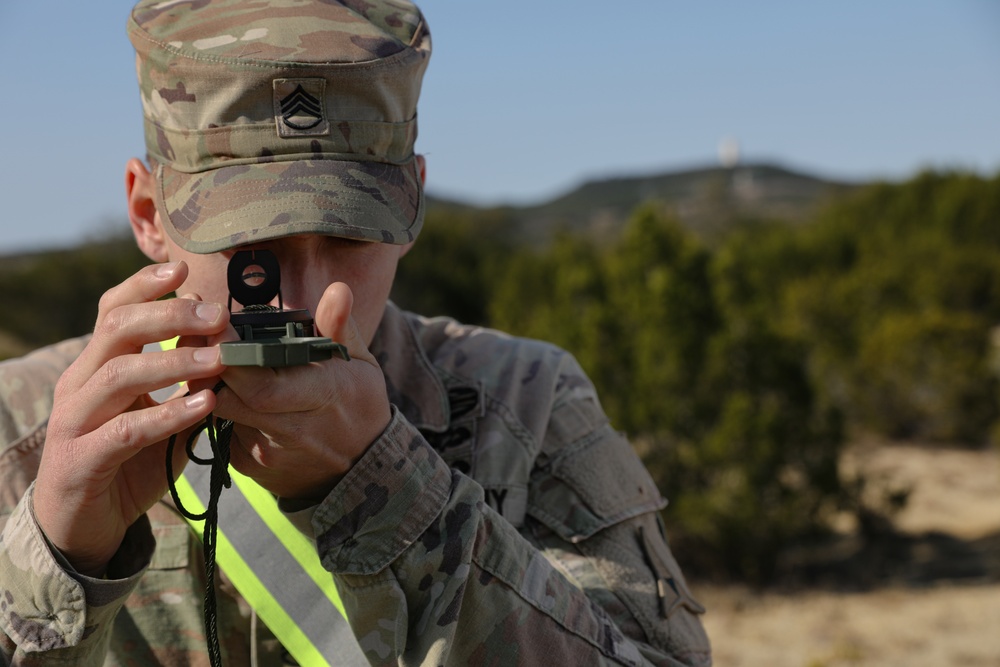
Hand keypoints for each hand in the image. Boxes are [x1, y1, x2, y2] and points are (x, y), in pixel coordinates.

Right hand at [33, 262, 227, 576]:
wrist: (83, 524)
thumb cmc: (125, 460)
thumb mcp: (158, 412)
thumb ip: (185, 381)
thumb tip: (225, 344)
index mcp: (96, 366)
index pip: (112, 310)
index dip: (143, 285)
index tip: (183, 268)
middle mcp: (79, 385)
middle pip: (117, 330)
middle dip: (169, 315)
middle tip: (217, 314)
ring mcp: (75, 421)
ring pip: (120, 375)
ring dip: (175, 362)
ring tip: (219, 358)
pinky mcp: (83, 460)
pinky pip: (126, 430)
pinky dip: (168, 414)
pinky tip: (204, 404)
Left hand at [211, 282, 390, 501]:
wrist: (360, 467)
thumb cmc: (359, 405)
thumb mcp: (360, 364)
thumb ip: (340, 328)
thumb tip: (338, 290)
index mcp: (325, 397)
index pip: (264, 384)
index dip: (233, 357)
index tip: (217, 324)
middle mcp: (294, 430)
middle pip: (231, 399)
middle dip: (206, 365)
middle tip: (196, 332)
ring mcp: (268, 451)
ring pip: (219, 413)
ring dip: (206, 382)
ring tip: (200, 352)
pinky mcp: (250, 465)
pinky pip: (221, 430)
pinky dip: (215, 404)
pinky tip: (218, 383)